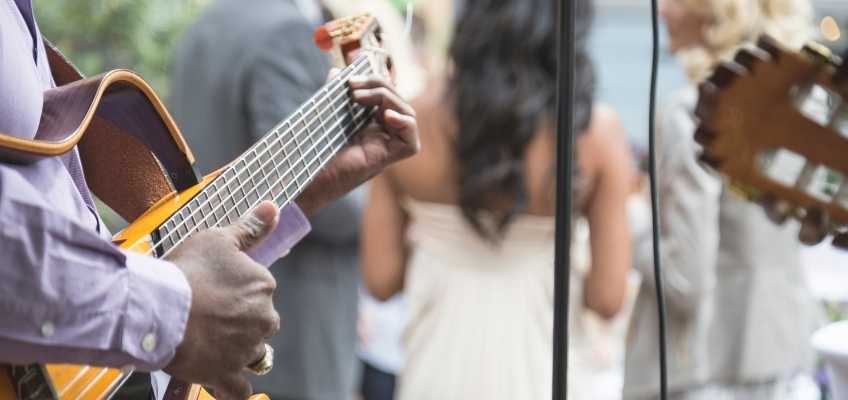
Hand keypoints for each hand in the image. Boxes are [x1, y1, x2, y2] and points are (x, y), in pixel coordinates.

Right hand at [164, 202, 280, 399]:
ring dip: (239, 350)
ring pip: (253, 354)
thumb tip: (273, 208)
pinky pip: (239, 390)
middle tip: (210, 316)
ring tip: (213, 343)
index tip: (215, 289)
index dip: (237, 290)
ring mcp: (246, 349)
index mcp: (263, 286)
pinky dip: (233, 387)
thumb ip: (249, 227)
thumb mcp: (217, 239)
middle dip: (241, 321)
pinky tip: (222, 379)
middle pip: (260, 322)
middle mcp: (263, 319)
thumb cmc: (185, 271)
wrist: (158, 309)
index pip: (260, 289)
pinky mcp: (226, 375)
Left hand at [297, 74, 418, 214]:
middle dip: (378, 85)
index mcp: (369, 124)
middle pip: (397, 101)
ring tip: (358, 97)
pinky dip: (404, 123)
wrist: (305, 179)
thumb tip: (337, 71)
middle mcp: (382, 135)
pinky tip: (386, 116)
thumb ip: (334, 93)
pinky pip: (411, 141)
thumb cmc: (313, 152)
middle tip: (351, 85)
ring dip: (388, 98)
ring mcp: (387, 147)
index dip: (377, 80)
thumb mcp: (326, 114)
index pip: (386, 95)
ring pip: (407, 114)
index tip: (353, 75)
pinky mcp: (390, 159)